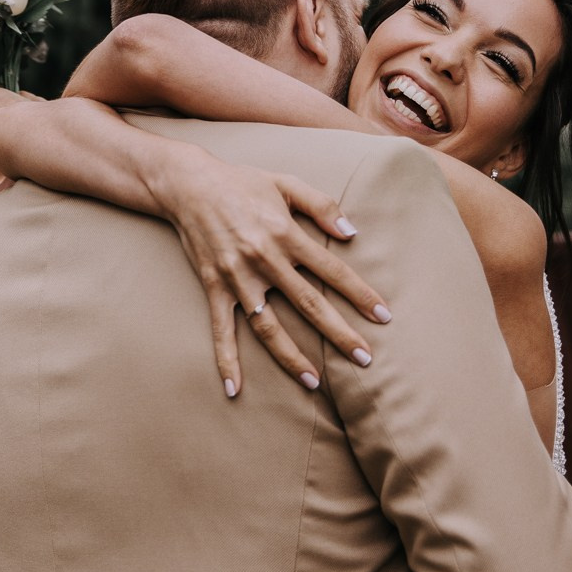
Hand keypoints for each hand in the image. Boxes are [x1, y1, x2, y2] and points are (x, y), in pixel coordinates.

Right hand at [152, 147, 390, 396]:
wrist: (188, 185)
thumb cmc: (242, 182)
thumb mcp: (286, 183)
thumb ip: (322, 206)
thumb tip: (352, 233)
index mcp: (285, 234)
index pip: (331, 270)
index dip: (359, 293)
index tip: (383, 315)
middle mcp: (264, 259)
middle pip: (308, 303)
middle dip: (339, 333)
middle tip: (365, 358)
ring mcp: (237, 277)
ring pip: (268, 326)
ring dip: (291, 356)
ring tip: (314, 382)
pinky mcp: (214, 287)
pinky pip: (221, 330)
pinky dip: (227, 360)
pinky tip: (235, 389)